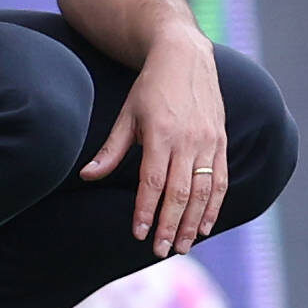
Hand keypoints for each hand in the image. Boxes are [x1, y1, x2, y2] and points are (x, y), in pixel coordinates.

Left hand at [80, 26, 226, 257]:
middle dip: (169, 226)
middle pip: (180, 193)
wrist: (185, 55)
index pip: (153, 181)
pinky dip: (214, 206)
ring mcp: (208, 141)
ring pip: (203, 191)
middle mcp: (187, 140)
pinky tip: (205, 226)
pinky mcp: (220, 141)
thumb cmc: (151, 86)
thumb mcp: (127, 114)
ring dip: (193, 223)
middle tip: (161, 252)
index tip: (139, 234)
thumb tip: (87, 176)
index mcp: (160, 133)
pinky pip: (220, 180)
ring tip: (182, 246)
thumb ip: (111, 150)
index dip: (146, 210)